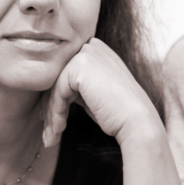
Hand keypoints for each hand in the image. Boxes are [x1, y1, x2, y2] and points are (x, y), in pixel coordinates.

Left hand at [42, 38, 161, 147]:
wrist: (136, 121)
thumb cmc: (117, 112)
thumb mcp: (93, 92)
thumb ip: (75, 86)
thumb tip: (47, 96)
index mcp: (96, 49)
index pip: (65, 73)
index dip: (55, 98)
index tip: (51, 121)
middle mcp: (91, 46)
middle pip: (57, 79)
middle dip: (50, 108)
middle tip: (47, 133)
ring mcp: (85, 54)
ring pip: (54, 88)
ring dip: (51, 116)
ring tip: (51, 138)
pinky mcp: (79, 67)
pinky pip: (57, 93)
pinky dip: (55, 114)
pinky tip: (58, 131)